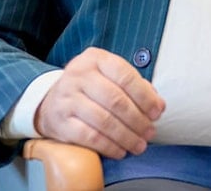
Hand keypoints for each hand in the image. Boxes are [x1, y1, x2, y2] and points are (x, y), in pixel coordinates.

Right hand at [34, 47, 164, 158]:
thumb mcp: (109, 77)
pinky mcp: (61, 121)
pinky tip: (120, 151)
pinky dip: (109, 146)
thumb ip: (135, 87)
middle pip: (115, 99)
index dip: (144, 96)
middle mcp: (78, 75)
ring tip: (139, 145)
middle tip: (150, 133)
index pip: (124, 75)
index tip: (156, 113)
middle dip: (138, 120)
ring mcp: (67, 98)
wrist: (51, 102)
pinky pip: (90, 137)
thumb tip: (158, 105)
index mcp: (95, 59)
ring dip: (126, 136)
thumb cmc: (90, 89)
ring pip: (104, 120)